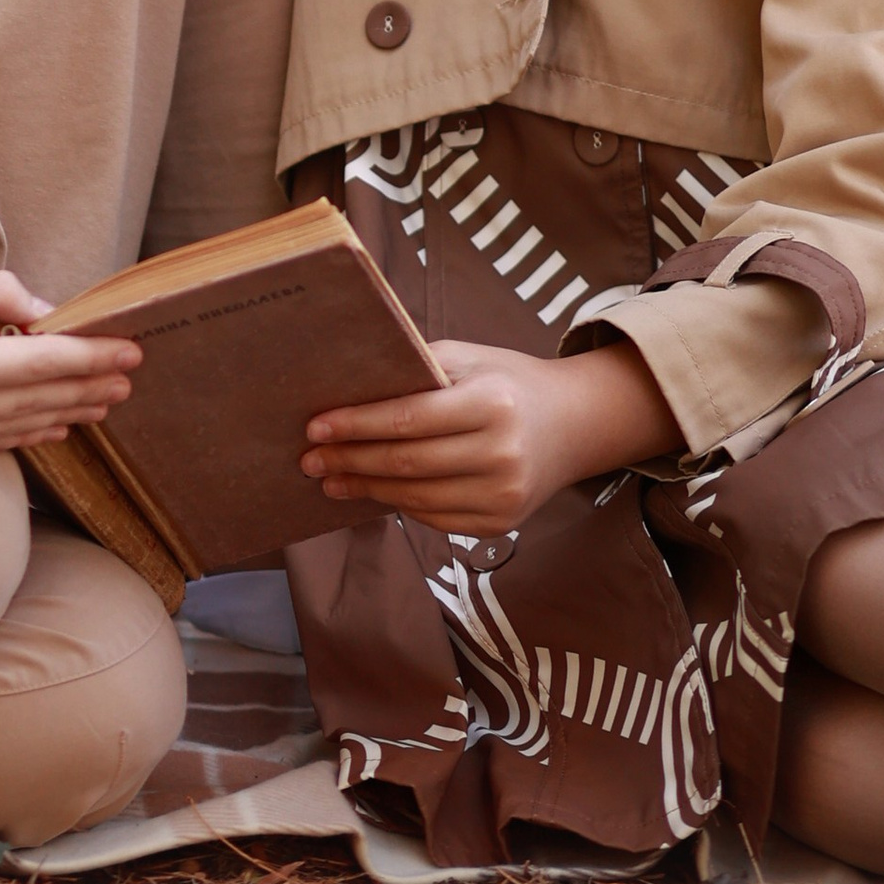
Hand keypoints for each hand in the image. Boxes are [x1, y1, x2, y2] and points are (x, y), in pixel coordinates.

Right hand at [0, 199, 140, 464]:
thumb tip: (43, 313)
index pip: (37, 364)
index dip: (88, 358)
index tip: (129, 351)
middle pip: (29, 401)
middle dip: (84, 389)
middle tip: (129, 379)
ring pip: (7, 428)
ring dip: (59, 414)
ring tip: (101, 405)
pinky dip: (17, 432)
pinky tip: (47, 426)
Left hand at [301, 338, 677, 533]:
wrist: (574, 426)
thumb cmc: (508, 382)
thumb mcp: (471, 358)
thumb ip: (417, 368)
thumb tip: (351, 385)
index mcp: (492, 404)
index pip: (409, 419)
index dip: (357, 425)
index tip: (315, 426)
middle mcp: (501, 454)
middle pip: (407, 463)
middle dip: (350, 460)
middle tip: (309, 458)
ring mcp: (503, 496)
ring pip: (415, 498)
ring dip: (365, 488)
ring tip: (330, 477)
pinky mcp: (499, 524)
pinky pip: (434, 518)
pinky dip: (397, 504)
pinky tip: (370, 490)